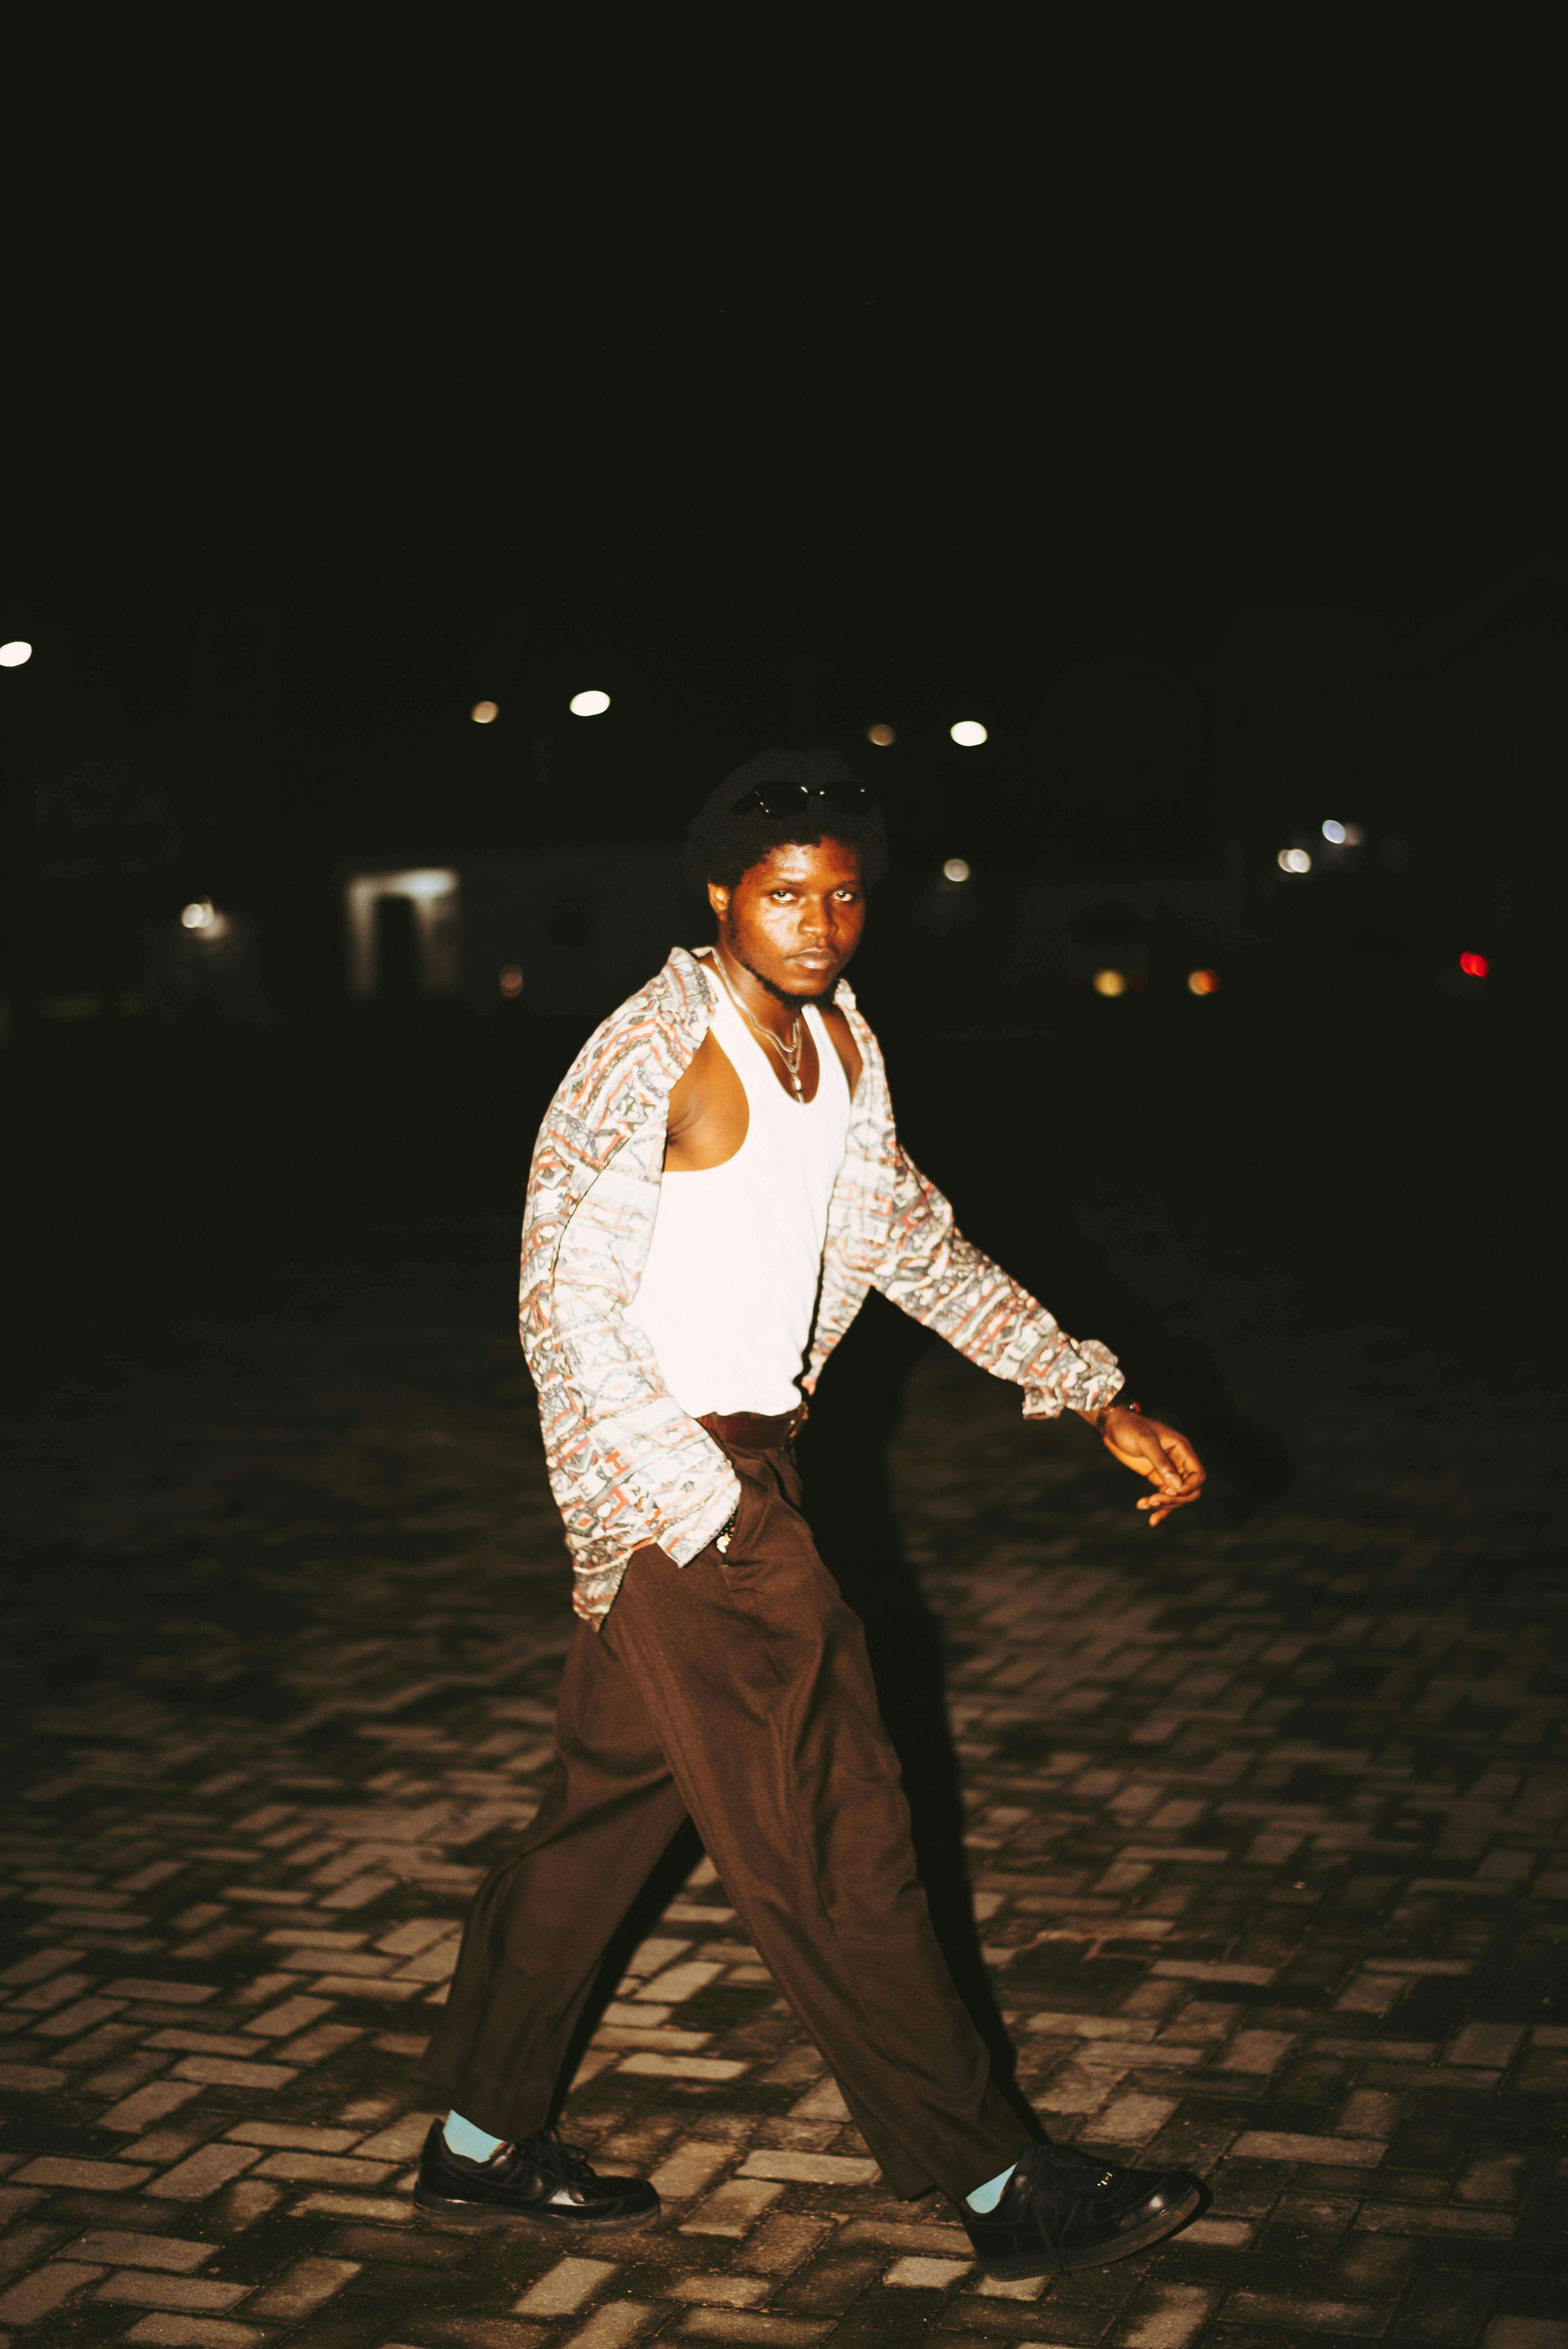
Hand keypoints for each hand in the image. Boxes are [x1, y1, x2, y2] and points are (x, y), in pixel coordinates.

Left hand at [1098, 1408, 1204, 1526]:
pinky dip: (1158, 1507)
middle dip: (1175, 1499)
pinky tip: (1147, 1514)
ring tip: (1145, 1504)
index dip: (1189, 1487)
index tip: (1171, 1492)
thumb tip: (1177, 1485)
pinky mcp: (1156, 1477)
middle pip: (1189, 1489)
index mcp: (1181, 1449)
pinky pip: (1163, 1496)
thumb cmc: (1130, 1428)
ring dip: (1164, 1505)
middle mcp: (1178, 1461)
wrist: (1113, 1426)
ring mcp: (1168, 1471)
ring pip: (1176, 1496)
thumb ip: (1161, 1462)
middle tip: (1153, 1501)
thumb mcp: (1145, 1441)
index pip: (1198, 1474)